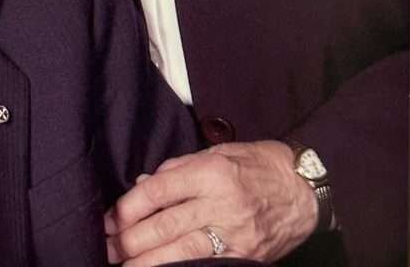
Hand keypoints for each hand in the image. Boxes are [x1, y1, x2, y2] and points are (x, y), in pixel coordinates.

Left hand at [104, 140, 316, 264]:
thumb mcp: (216, 153)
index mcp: (210, 172)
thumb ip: (178, 170)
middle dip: (130, 239)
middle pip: (166, 225)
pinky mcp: (245, 259)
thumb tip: (143, 186)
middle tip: (106, 246)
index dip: (129, 206)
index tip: (110, 217)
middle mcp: (221, 203)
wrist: (303, 190)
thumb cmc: (255, 165)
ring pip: (182, 252)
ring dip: (148, 262)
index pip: (159, 190)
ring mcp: (235, 235)